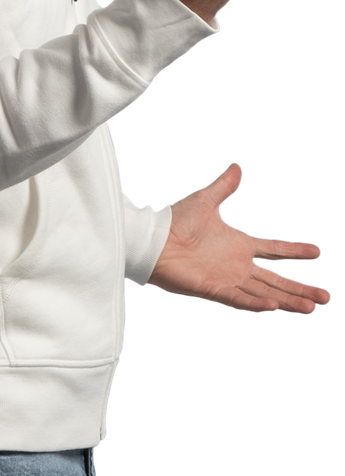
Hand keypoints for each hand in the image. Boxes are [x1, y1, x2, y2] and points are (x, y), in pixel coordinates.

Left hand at [149, 164, 329, 312]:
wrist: (151, 239)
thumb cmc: (175, 222)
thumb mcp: (206, 200)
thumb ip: (224, 187)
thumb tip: (236, 167)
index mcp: (240, 246)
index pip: (275, 250)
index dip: (295, 252)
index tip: (317, 252)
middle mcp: (237, 266)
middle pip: (276, 280)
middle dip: (301, 289)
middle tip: (325, 298)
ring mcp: (227, 280)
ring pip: (264, 293)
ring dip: (286, 300)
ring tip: (310, 307)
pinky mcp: (213, 289)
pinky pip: (238, 299)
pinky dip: (255, 303)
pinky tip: (273, 306)